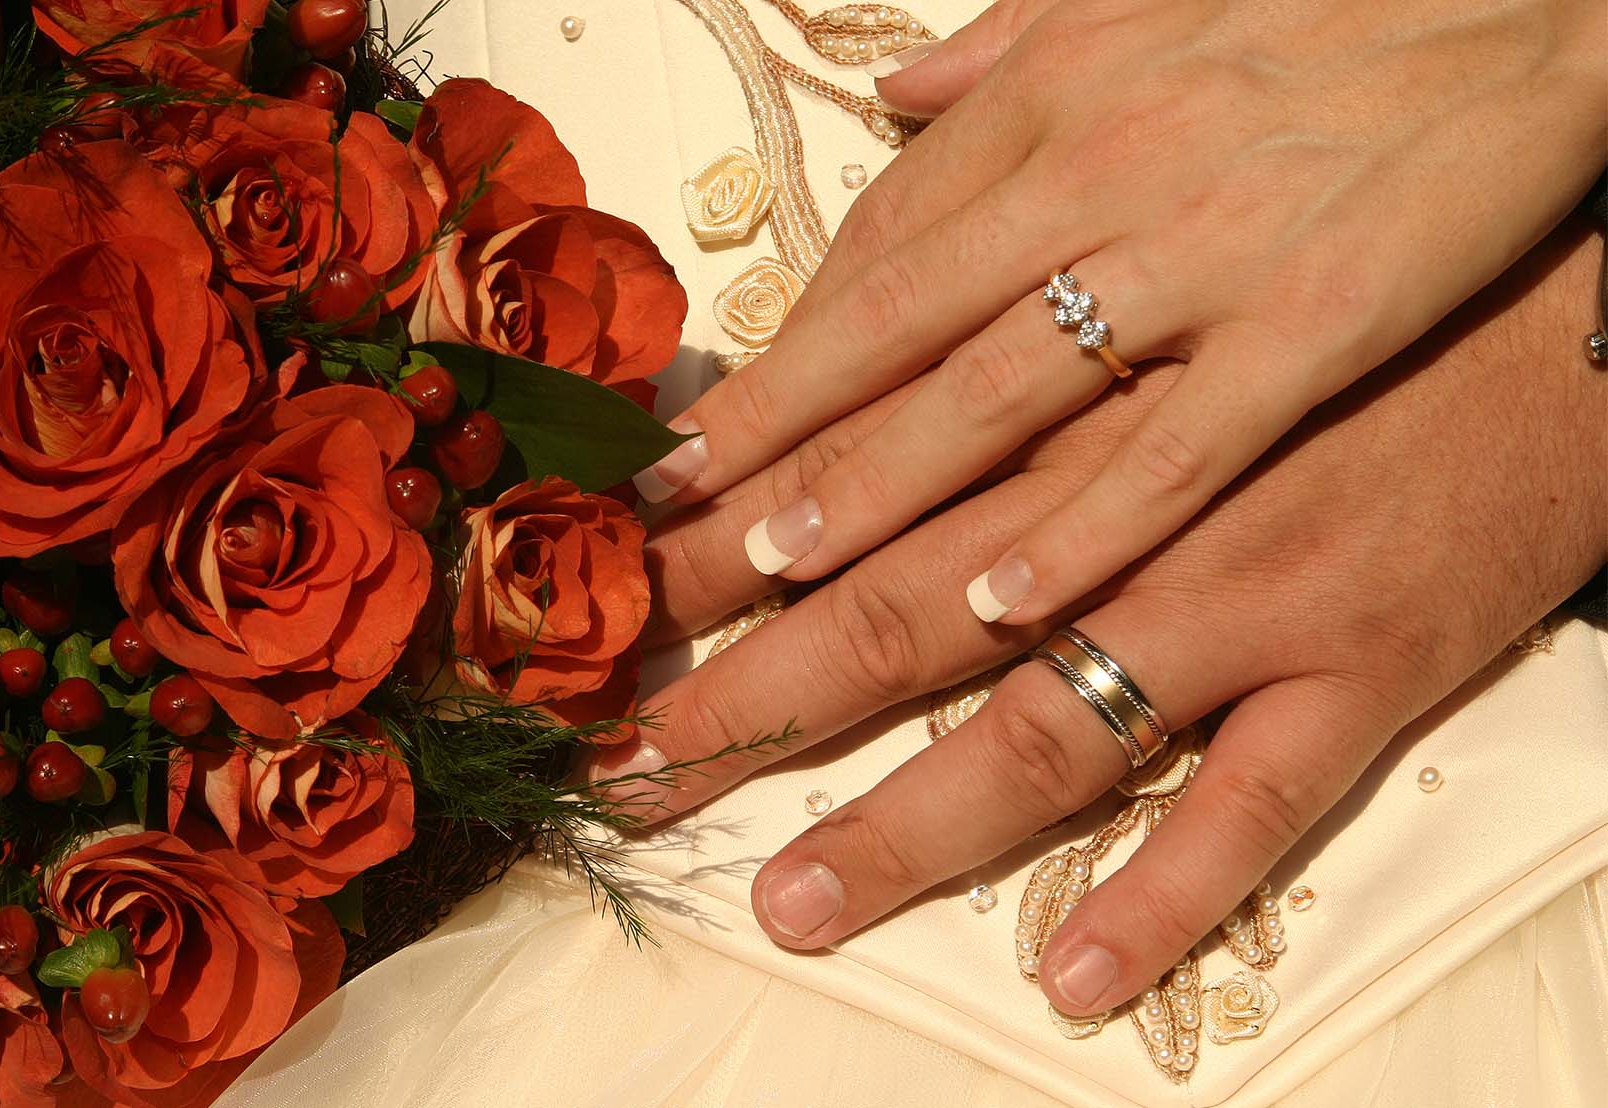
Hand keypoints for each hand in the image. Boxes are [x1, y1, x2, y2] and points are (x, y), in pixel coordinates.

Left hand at [596, 221, 1604, 1016]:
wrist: (1565, 302)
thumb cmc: (1336, 293)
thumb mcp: (1160, 280)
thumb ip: (1009, 330)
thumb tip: (862, 348)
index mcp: (1069, 400)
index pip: (852, 489)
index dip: (720, 562)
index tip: (614, 622)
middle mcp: (1128, 503)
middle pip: (901, 613)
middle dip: (754, 702)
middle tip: (638, 775)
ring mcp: (1243, 590)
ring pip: (1048, 724)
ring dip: (909, 824)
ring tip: (796, 902)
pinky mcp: (1364, 664)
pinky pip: (1259, 803)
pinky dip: (1167, 891)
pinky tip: (1075, 976)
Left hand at [633, 0, 1604, 628]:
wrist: (1543, 11)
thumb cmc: (1338, 21)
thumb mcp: (1150, 7)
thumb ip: (1014, 57)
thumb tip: (899, 97)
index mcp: (1056, 110)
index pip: (875, 266)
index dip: (772, 372)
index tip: (685, 454)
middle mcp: (1102, 180)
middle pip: (896, 344)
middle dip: (771, 452)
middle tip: (666, 545)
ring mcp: (1205, 255)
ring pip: (1004, 399)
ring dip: (879, 492)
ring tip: (774, 580)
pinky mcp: (1318, 324)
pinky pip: (1181, 447)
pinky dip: (1084, 529)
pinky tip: (996, 608)